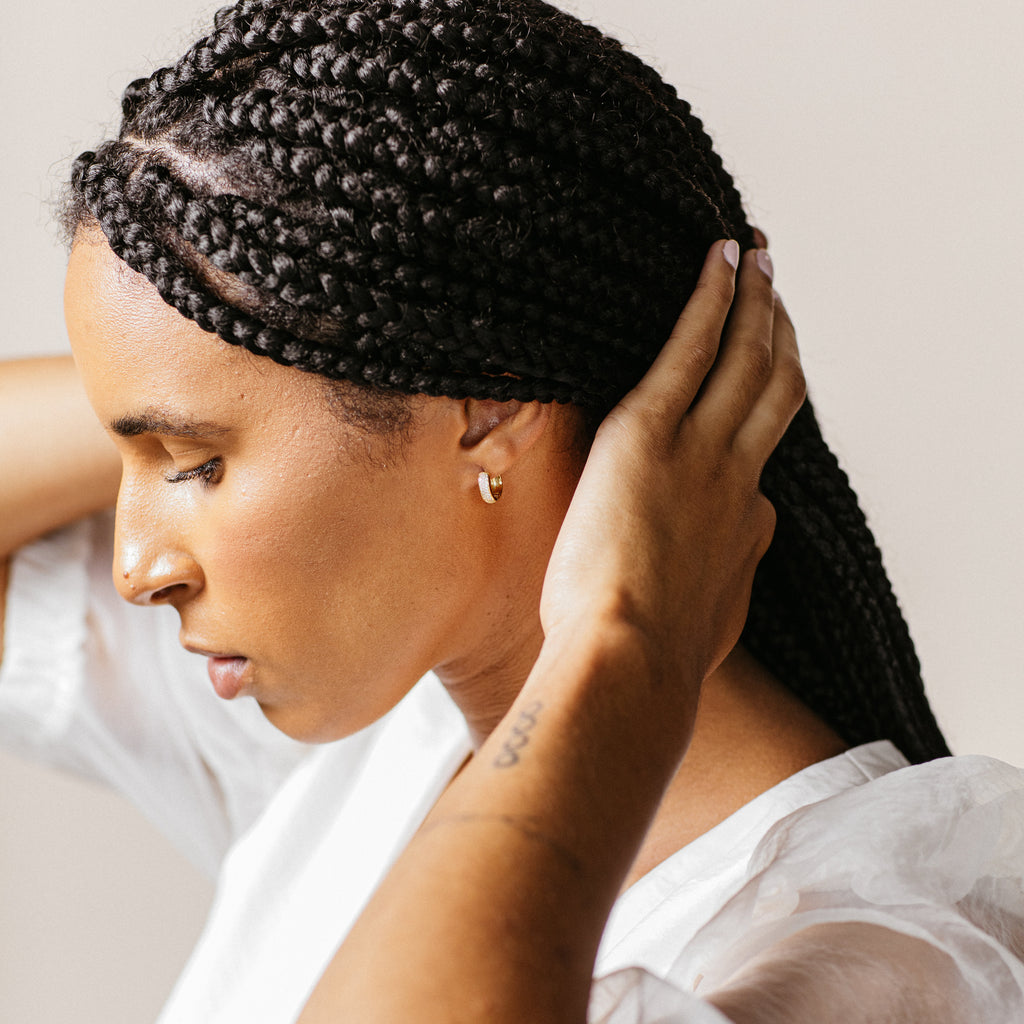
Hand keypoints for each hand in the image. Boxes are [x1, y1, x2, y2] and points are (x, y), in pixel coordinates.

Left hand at [540, 240, 803, 688]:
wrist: (630, 666)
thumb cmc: (648, 663)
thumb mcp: (700, 629)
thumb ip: (712, 590)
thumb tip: (708, 580)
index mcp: (745, 528)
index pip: (762, 462)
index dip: (763, 418)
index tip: (758, 389)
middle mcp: (738, 478)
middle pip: (776, 388)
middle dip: (781, 333)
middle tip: (779, 289)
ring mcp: (702, 450)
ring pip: (746, 357)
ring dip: (757, 301)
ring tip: (758, 256)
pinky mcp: (651, 432)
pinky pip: (692, 347)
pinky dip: (711, 297)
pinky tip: (718, 257)